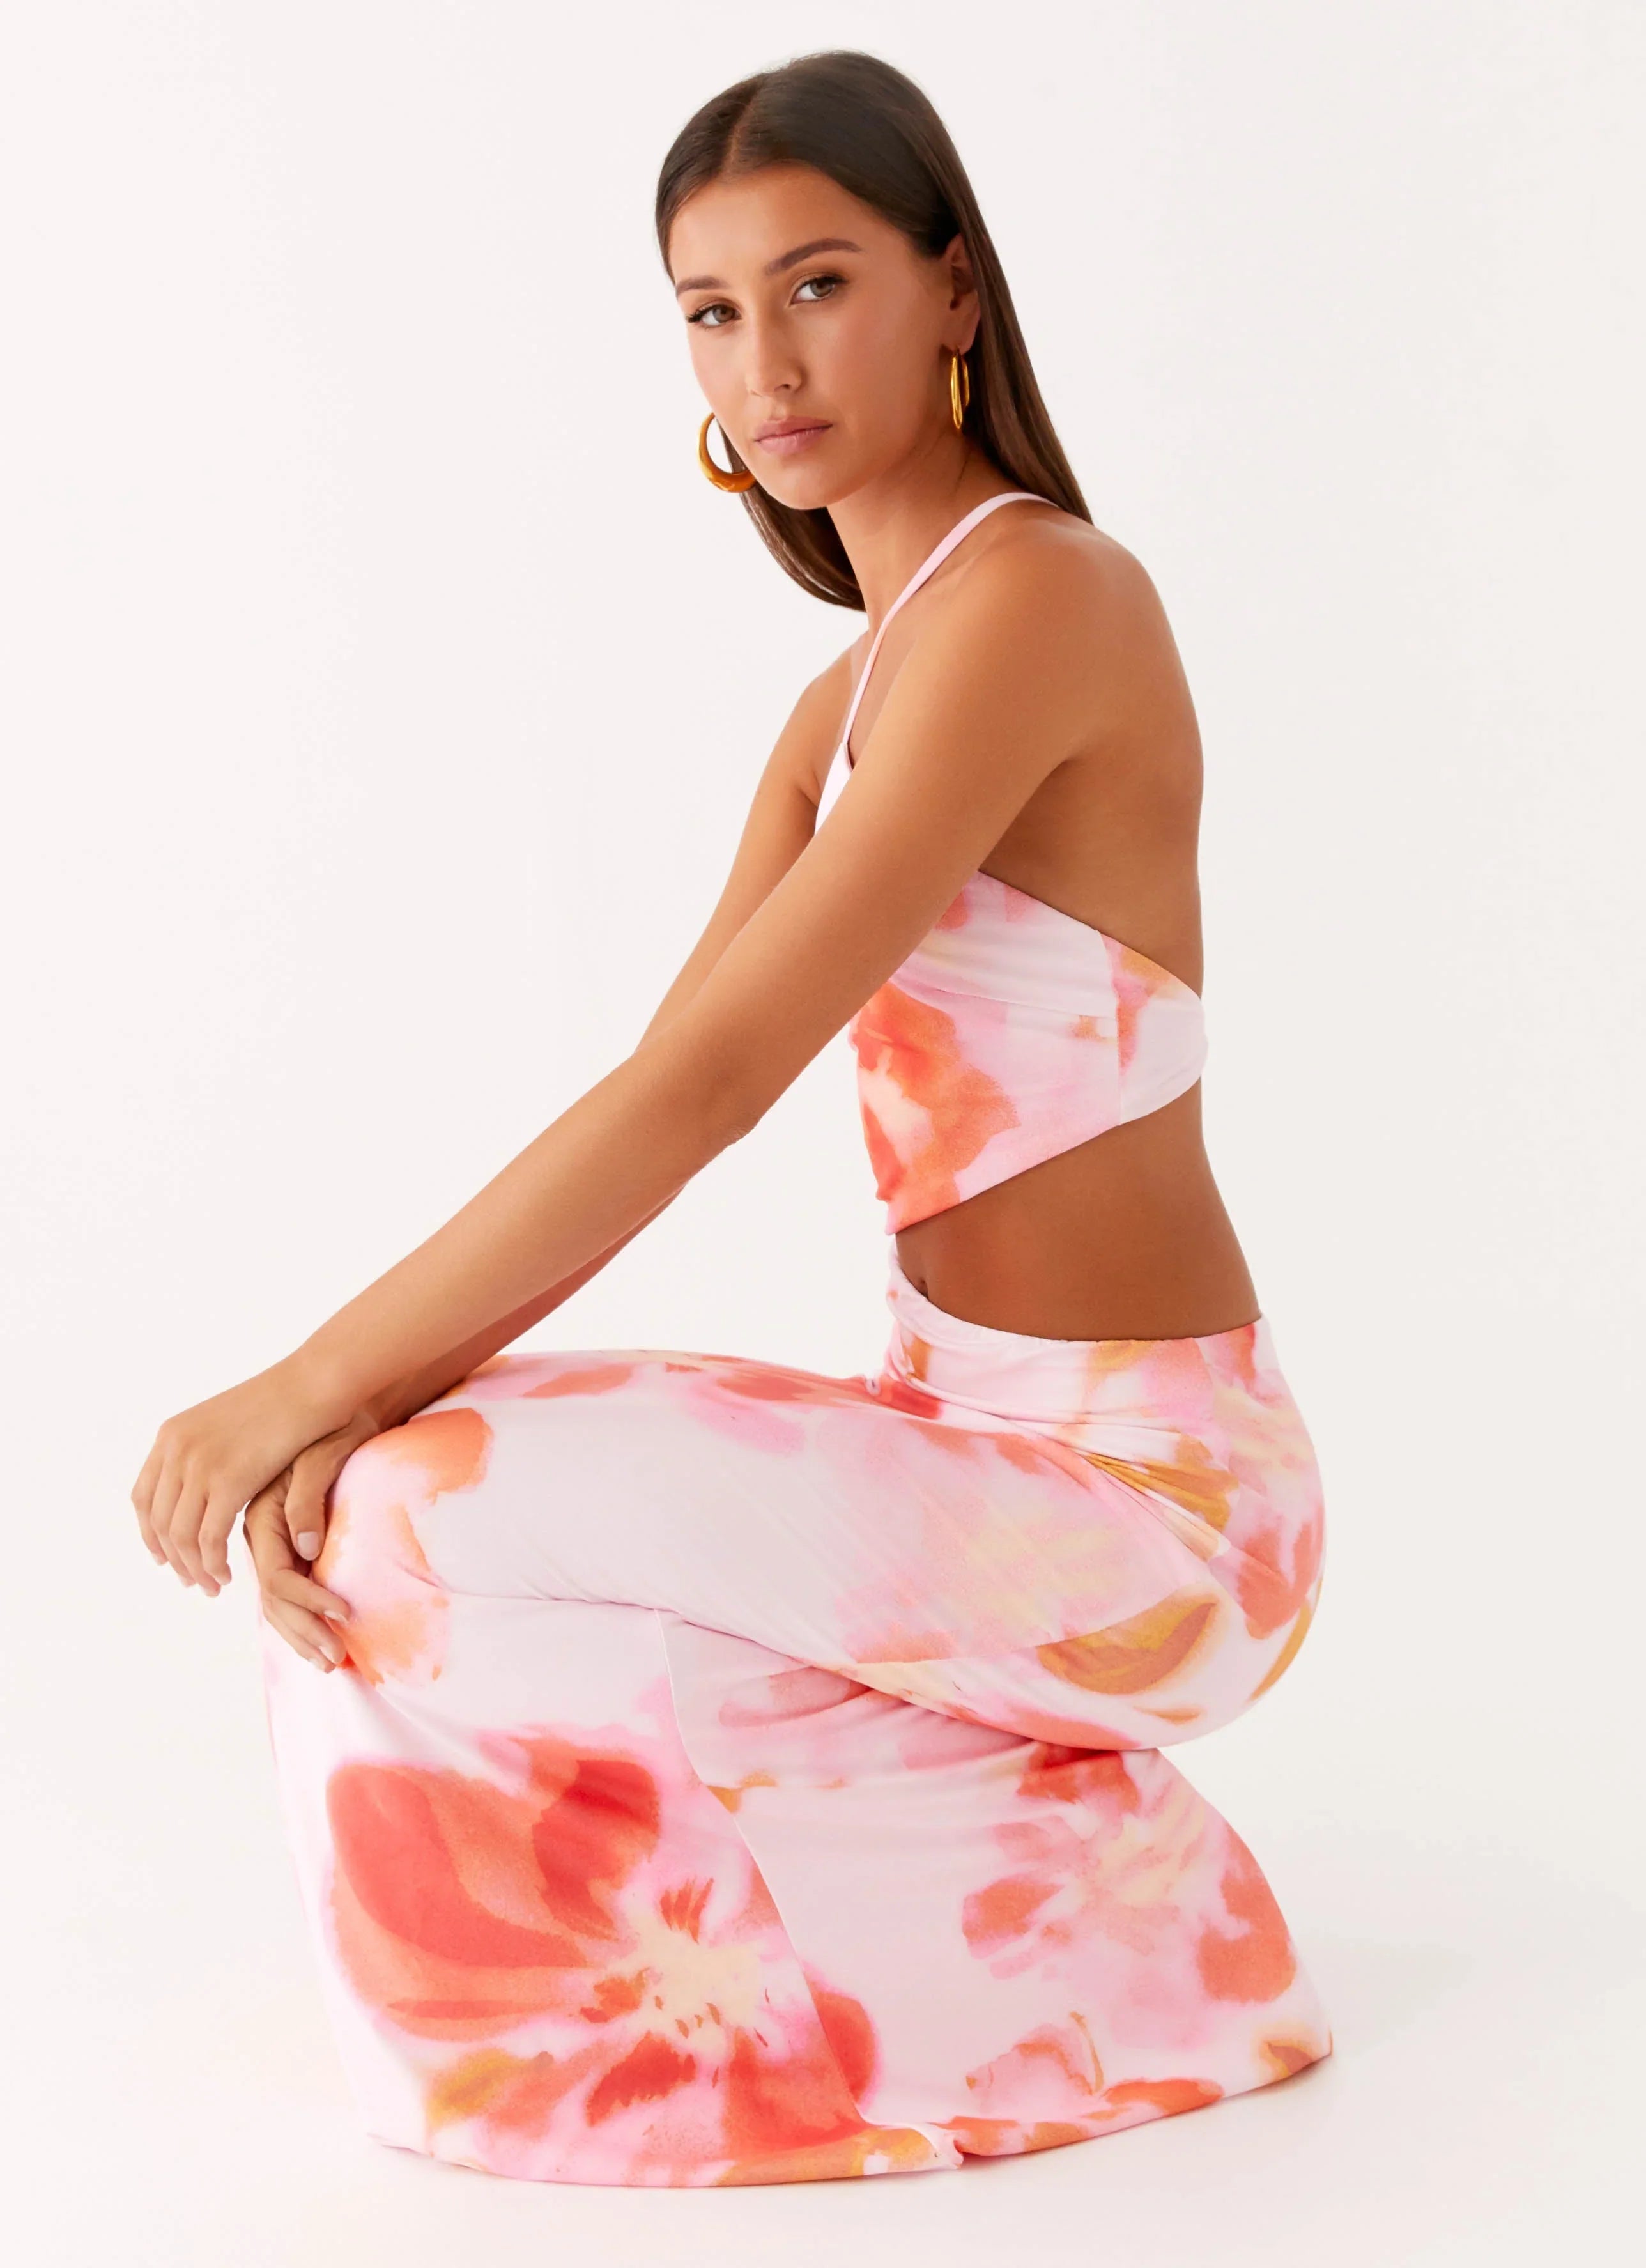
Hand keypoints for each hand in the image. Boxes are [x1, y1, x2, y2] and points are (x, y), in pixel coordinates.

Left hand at [132, 1355, 348, 1594]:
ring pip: (180, 1536)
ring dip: (193, 1568)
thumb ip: (208, 1452)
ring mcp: (198, 1465)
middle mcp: (176, 1450)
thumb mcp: (229, 1424)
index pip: (143, 1496)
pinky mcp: (227, 1481)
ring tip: (211, 1586)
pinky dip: (213, 1564)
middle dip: (172, 1558)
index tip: (164, 1557)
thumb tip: (204, 1483)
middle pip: (158, 1521)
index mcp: (171, 1435)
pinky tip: (226, 1575)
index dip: (150, 1533)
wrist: (312, 1384)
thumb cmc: (285, 1404)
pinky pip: (208, 1538)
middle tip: (192, 1581)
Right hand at [244, 1412, 382, 1669]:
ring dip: (298, 1633)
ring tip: (330, 1661)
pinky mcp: (282, 1538)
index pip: (276, 1575)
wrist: (338, 1401)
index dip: (308, 1600)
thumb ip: (308, 1499)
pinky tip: (312, 1637)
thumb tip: (308, 1550)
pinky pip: (280, 1587)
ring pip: (272, 1599)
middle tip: (337, 1659)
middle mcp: (257, 1530)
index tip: (345, 1614)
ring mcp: (268, 1537)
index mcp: (261, 1512)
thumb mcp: (325, 1453)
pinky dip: (294, 1615)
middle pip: (271, 1597)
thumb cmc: (337, 1425)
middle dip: (303, 1631)